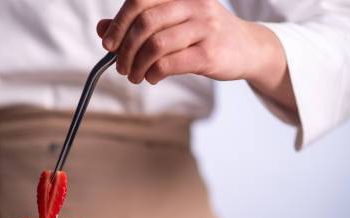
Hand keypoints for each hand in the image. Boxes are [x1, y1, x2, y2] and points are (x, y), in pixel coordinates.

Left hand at [97, 0, 295, 111]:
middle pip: (145, 23)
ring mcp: (204, 28)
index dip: (119, 23)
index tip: (109, 44)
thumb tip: (102, 29)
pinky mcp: (209, 53)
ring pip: (155, 45)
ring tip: (135, 76)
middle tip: (121, 67)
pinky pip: (169, 63)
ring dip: (137, 66)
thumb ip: (137, 24)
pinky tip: (152, 77)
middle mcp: (194, 5)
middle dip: (125, 49)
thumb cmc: (203, 34)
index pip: (140, 1)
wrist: (247, 48)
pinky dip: (153, 73)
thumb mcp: (172, 22)